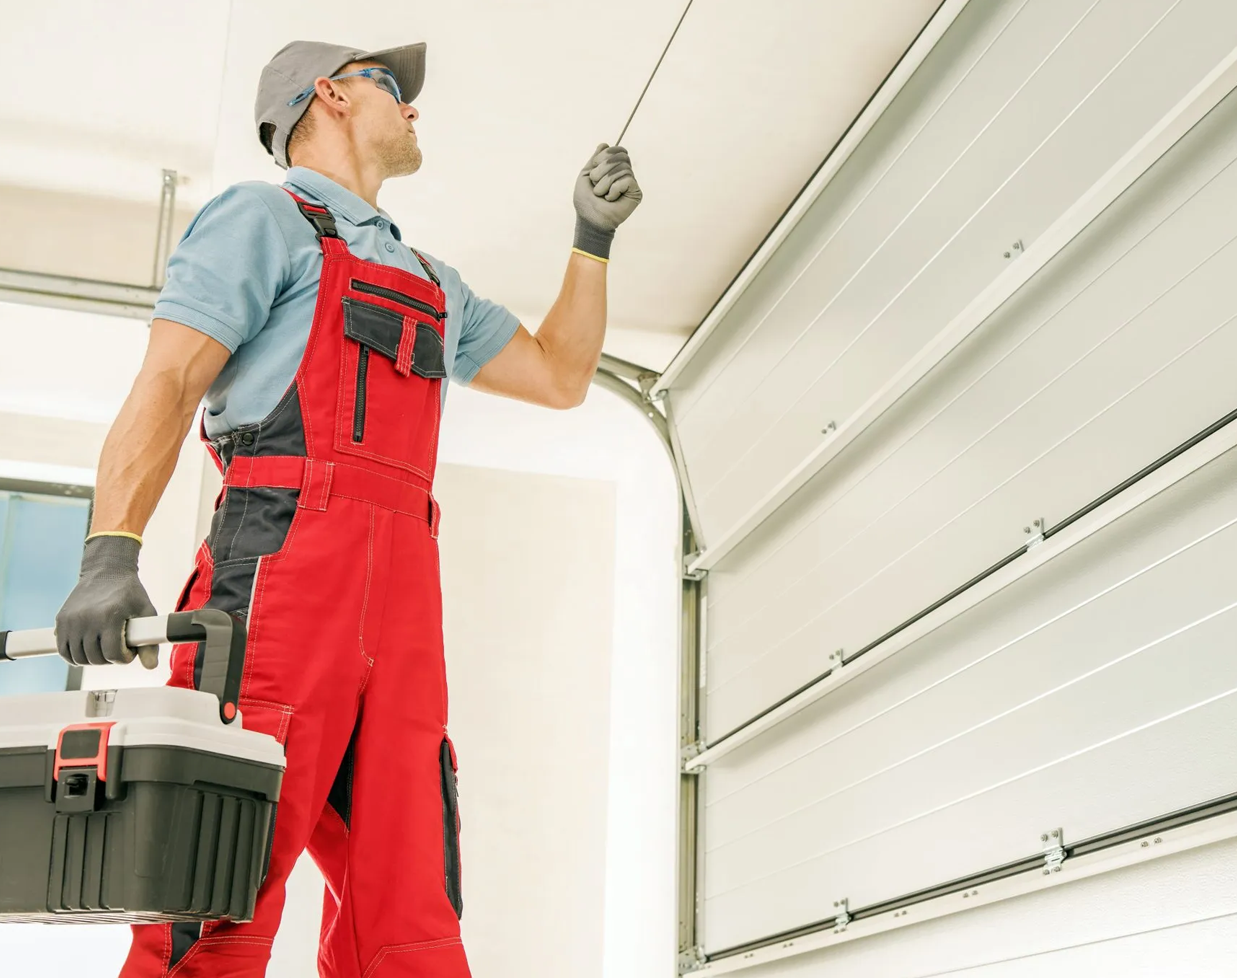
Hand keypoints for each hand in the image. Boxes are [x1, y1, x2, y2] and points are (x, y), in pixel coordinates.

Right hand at [56, 535, 158, 667]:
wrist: (106, 571)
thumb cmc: (129, 592)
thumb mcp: (146, 611)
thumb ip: (150, 640)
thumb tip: (150, 666)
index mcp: (109, 616)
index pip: (113, 654)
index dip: (124, 658)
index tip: (129, 651)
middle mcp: (86, 619)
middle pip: (95, 658)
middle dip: (110, 659)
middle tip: (118, 647)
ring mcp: (71, 620)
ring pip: (78, 658)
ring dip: (93, 659)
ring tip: (105, 647)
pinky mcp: (61, 621)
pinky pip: (63, 650)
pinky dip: (74, 656)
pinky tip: (88, 651)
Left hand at [573, 143, 641, 260]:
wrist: (590, 220)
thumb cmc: (586, 201)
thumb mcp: (586, 175)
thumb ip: (595, 159)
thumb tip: (604, 144)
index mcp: (614, 169)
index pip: (619, 150)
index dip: (606, 155)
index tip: (594, 168)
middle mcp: (625, 174)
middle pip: (622, 156)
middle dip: (604, 168)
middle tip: (595, 184)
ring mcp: (631, 184)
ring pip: (623, 168)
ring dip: (605, 182)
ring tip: (601, 194)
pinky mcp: (636, 193)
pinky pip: (627, 180)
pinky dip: (614, 189)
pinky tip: (610, 199)